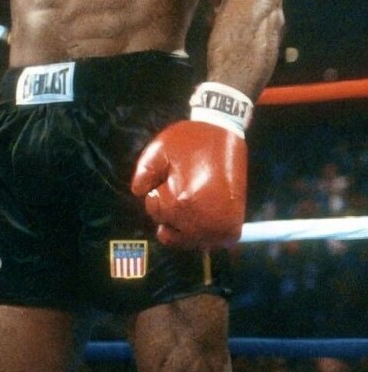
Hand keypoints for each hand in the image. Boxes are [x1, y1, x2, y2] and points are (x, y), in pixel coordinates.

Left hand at [131, 119, 246, 247]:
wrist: (222, 130)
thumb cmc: (189, 140)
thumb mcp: (159, 150)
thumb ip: (143, 173)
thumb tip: (139, 194)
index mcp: (179, 202)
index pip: (158, 214)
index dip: (158, 198)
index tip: (169, 183)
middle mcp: (200, 218)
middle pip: (174, 234)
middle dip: (172, 217)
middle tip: (182, 194)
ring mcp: (220, 223)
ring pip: (195, 241)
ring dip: (191, 230)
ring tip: (194, 206)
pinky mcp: (234, 222)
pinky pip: (219, 241)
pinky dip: (212, 235)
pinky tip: (208, 218)